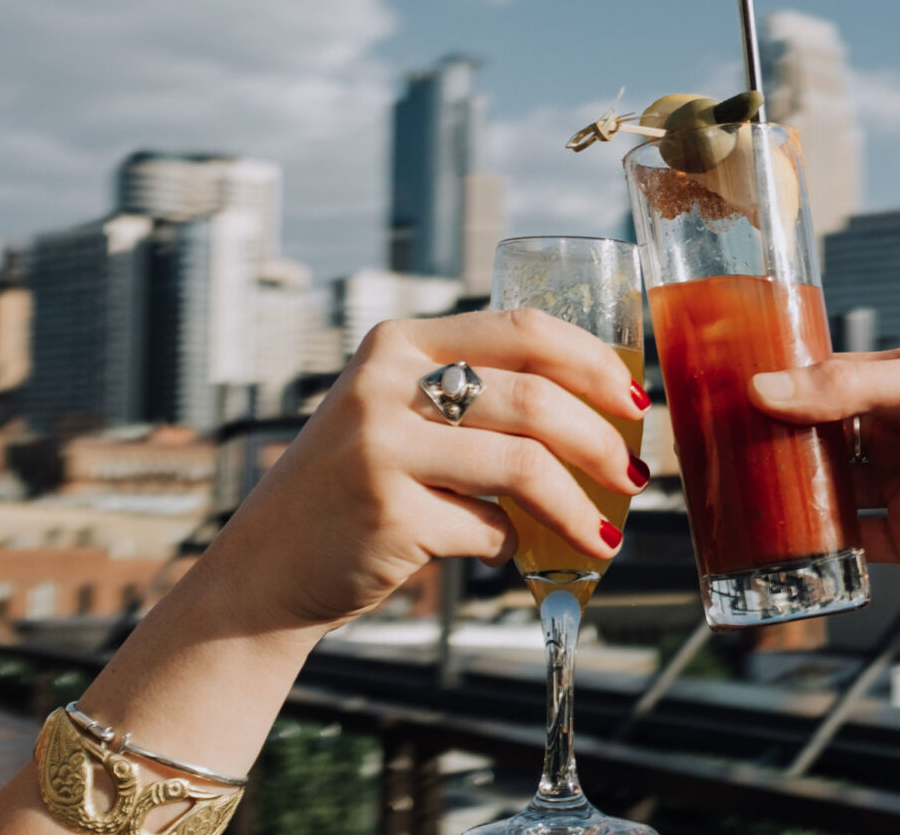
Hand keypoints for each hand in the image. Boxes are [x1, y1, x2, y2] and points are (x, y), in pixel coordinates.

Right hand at [205, 309, 647, 636]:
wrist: (264, 570)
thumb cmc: (356, 489)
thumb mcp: (396, 414)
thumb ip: (472, 395)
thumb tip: (603, 414)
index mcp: (399, 344)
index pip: (522, 328)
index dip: (592, 361)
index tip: (634, 398)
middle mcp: (386, 385)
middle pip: (536, 398)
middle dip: (602, 441)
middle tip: (634, 476)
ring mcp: (382, 449)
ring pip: (524, 465)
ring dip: (579, 507)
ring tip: (604, 535)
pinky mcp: (388, 514)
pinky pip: (490, 528)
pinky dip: (513, 546)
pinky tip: (508, 552)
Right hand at [749, 348, 899, 591]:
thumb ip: (846, 386)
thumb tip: (766, 391)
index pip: (823, 379)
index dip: (778, 385)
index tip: (725, 390)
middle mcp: (896, 435)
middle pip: (816, 437)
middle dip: (771, 443)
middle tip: (716, 448)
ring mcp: (899, 487)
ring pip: (825, 490)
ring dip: (786, 494)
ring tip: (734, 495)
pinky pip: (848, 544)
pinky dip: (815, 546)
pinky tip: (781, 544)